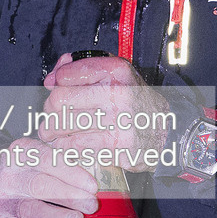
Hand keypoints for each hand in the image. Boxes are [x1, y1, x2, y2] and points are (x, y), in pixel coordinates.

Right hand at [0, 136, 99, 217]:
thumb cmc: (21, 171)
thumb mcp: (35, 157)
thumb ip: (59, 164)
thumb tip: (91, 182)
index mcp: (22, 153)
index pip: (48, 160)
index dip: (71, 173)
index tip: (91, 185)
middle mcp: (10, 175)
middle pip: (41, 185)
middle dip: (69, 195)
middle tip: (91, 204)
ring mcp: (2, 200)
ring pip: (30, 209)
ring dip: (55, 215)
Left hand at [39, 53, 170, 158]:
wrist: (166, 130)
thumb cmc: (134, 102)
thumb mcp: (114, 75)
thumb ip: (80, 69)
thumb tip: (51, 78)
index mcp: (117, 72)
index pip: (66, 76)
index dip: (56, 85)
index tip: (57, 91)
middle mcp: (119, 95)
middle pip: (59, 102)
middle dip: (49, 111)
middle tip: (51, 117)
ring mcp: (120, 123)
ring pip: (64, 128)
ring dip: (53, 132)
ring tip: (53, 133)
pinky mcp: (119, 148)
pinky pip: (77, 148)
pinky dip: (67, 148)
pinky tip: (68, 145)